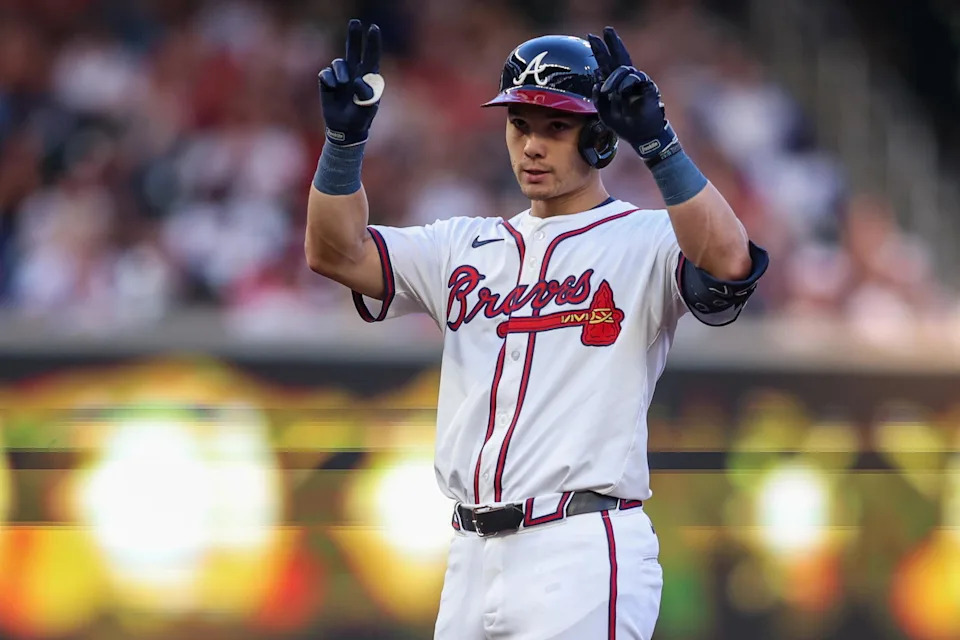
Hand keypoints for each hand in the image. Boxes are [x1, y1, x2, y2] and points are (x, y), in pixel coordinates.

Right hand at [318, 19, 383, 145]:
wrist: (346, 128)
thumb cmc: (361, 117)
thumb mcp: (368, 108)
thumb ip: (366, 94)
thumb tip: (358, 81)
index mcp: (368, 76)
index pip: (371, 56)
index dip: (372, 42)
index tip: (373, 28)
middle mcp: (355, 72)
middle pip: (353, 49)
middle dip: (354, 35)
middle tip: (355, 22)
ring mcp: (341, 76)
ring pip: (338, 62)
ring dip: (340, 71)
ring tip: (342, 83)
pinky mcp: (328, 81)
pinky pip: (326, 73)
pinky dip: (329, 79)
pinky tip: (332, 87)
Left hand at [587, 26, 679, 165]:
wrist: (641, 135)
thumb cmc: (624, 125)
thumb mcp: (605, 114)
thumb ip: (598, 100)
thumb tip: (597, 84)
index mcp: (615, 85)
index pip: (606, 64)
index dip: (600, 51)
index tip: (592, 37)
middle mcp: (626, 80)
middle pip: (618, 57)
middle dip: (612, 43)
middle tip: (606, 30)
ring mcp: (637, 82)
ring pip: (623, 69)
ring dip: (613, 80)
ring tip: (609, 92)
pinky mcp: (647, 85)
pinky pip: (635, 78)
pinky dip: (625, 85)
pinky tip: (621, 92)